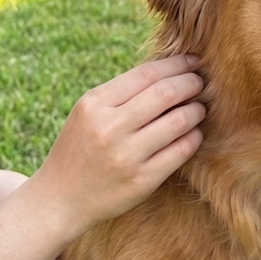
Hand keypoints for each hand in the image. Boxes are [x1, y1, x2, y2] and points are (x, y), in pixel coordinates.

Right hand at [28, 55, 204, 239]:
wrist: (59, 198)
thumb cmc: (79, 148)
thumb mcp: (88, 113)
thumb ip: (121, 94)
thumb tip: (169, 72)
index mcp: (94, 104)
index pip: (146, 74)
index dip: (175, 64)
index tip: (192, 61)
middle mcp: (110, 127)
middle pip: (165, 93)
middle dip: (191, 83)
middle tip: (201, 83)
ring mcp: (126, 156)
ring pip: (178, 121)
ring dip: (196, 110)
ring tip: (199, 108)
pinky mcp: (142, 181)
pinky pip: (180, 151)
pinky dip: (193, 138)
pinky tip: (193, 133)